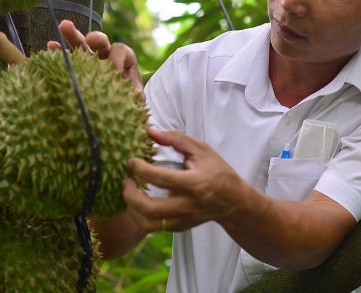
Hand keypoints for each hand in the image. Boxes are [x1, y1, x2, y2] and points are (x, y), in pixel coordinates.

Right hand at [47, 20, 143, 96]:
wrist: (118, 101)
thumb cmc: (128, 95)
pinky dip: (60, 51)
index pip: (120, 50)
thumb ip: (135, 95)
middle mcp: (106, 54)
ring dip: (73, 35)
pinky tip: (50, 47)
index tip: (116, 71)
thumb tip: (135, 94)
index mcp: (123, 58)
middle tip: (91, 39)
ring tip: (63, 26)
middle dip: (96, 39)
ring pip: (81, 43)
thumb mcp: (133, 94)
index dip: (117, 58)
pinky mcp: (77, 64)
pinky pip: (68, 56)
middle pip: (101, 41)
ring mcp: (90, 57)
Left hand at [123, 128, 247, 232]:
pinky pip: (152, 227)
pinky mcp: (178, 228)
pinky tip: (139, 201)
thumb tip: (151, 132)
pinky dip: (140, 215)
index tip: (131, 161)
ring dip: (132, 208)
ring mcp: (182, 220)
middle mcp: (187, 206)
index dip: (140, 169)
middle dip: (130, 195)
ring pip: (147, 223)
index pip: (160, 178)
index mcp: (194, 184)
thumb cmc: (218, 173)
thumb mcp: (202, 150)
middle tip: (126, 180)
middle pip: (149, 209)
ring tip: (130, 192)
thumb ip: (176, 139)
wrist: (234, 202)